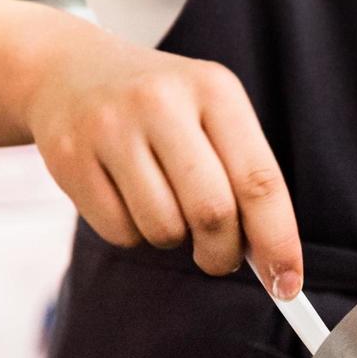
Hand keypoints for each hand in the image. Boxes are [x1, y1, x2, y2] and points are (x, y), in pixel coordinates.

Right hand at [21, 33, 303, 297]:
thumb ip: (244, 177)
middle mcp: (161, 101)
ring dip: (174, 239)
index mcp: (214, 89)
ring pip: (163, 228)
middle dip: (223, 253)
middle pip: (212, 213)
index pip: (259, 181)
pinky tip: (127, 200)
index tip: (288, 284)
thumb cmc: (161, 108)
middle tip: (220, 258)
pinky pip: (120, 233)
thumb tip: (273, 261)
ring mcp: (110, 128)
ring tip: (166, 208)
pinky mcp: (70, 158)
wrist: (68, 72)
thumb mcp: (211, 114)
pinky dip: (133, 234)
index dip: (278, 241)